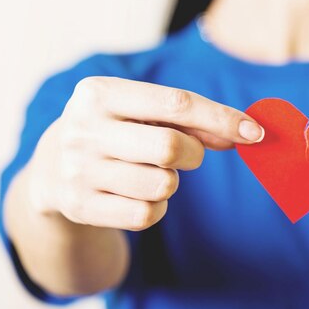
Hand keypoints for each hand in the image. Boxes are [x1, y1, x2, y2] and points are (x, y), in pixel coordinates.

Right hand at [28, 77, 263, 230]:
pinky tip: (137, 194)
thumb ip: (191, 120)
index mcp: (99, 93)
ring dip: (171, 182)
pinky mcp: (80, 207)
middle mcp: (83, 129)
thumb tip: (246, 133)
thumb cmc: (115, 132)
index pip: (175, 103)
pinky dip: (157, 207)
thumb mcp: (141, 114)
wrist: (52, 169)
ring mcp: (78, 171)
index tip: (256, 132)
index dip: (222, 119)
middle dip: (193, 154)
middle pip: (171, 147)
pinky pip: (148, 215)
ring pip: (162, 185)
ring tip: (150, 172)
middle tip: (187, 154)